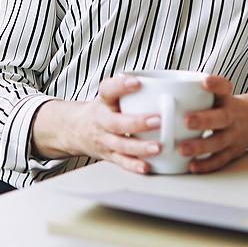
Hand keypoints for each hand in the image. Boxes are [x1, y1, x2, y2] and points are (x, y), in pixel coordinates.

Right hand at [31, 75, 164, 173]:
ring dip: (139, 147)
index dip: (121, 85)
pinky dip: (134, 166)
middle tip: (157, 120)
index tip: (137, 82)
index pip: (108, 89)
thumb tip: (171, 82)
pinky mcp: (109, 155)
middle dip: (136, 122)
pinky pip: (121, 162)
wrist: (76, 130)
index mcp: (103, 101)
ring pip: (120, 145)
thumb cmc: (103, 110)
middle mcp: (101, 120)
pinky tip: (147, 166)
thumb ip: (131, 89)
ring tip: (157, 147)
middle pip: (115, 122)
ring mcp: (104, 139)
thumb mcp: (110, 95)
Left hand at [176, 76, 247, 173]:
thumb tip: (155, 88)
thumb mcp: (218, 94)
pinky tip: (191, 166)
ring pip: (219, 142)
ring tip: (182, 149)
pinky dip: (206, 164)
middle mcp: (232, 116)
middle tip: (186, 121)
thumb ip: (194, 91)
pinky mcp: (232, 152)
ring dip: (201, 146)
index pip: (224, 88)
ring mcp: (233, 135)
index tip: (205, 82)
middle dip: (204, 120)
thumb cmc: (224, 106)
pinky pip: (220, 160)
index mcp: (226, 99)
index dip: (216, 84)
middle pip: (221, 118)